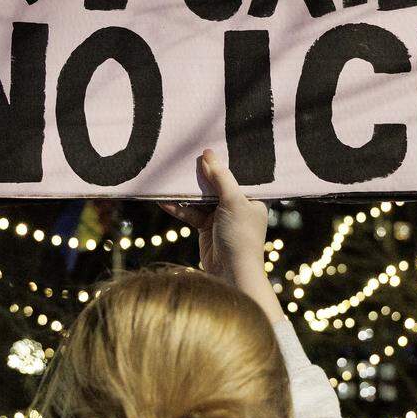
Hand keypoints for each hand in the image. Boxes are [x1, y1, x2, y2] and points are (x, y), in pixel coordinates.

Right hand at [159, 150, 283, 322]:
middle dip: (200, 174)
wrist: (231, 274)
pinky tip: (163, 201)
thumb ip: (221, 177)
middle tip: (184, 157)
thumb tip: (208, 154)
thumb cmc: (240, 237)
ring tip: (168, 178)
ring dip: (185, 191)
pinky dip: (178, 208)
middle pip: (216, 184)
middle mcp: (238, 205)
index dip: (225, 161)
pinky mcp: (206, 228)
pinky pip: (190, 213)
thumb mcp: (233, 202)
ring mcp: (221, 216)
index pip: (239, 173)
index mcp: (253, 197)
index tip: (209, 144)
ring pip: (200, 198)